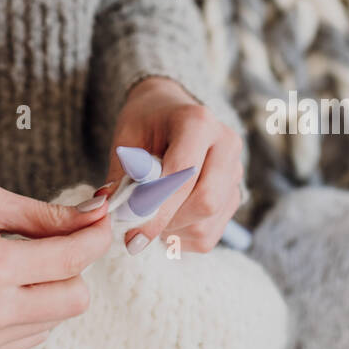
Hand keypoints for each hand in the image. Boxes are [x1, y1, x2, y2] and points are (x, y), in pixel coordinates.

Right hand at [0, 183, 113, 348]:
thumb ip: (43, 214)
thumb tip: (93, 214)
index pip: (72, 259)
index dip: (94, 236)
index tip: (99, 220)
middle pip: (76, 298)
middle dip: (74, 267)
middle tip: (52, 242)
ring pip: (57, 320)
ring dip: (51, 290)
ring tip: (16, 264)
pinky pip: (31, 336)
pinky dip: (31, 311)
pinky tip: (2, 288)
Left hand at [98, 76, 244, 255]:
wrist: (171, 111)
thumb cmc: (146, 123)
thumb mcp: (127, 139)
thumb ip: (122, 176)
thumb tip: (113, 212)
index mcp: (198, 122)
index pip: (183, 173)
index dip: (157, 206)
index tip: (132, 233)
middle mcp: (226, 145)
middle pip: (205, 201)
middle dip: (167, 221)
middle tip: (137, 228)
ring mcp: (235, 171)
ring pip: (208, 222)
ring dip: (172, 231)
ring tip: (150, 216)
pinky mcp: (235, 194)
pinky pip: (210, 233)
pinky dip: (182, 237)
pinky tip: (166, 220)